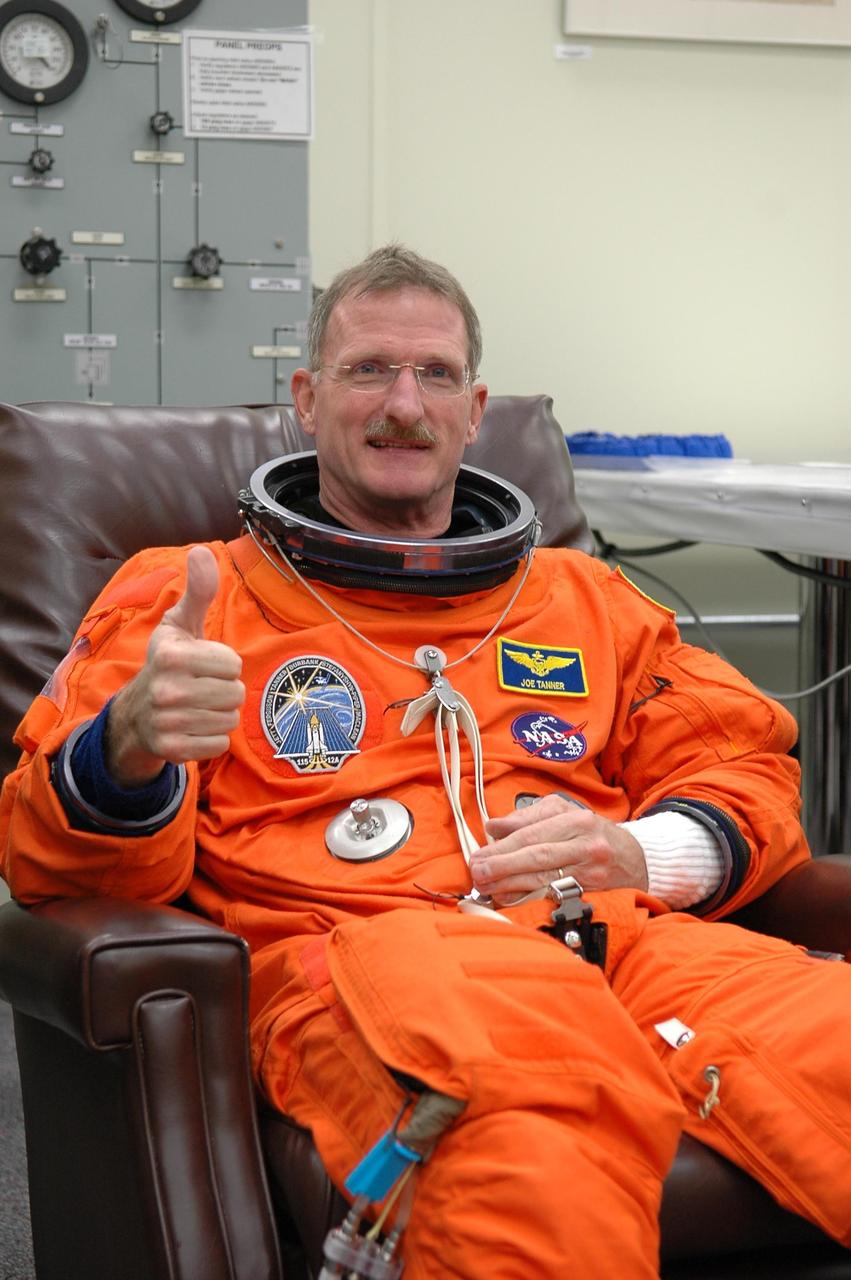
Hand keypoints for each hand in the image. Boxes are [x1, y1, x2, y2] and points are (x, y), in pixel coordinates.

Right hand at [106, 546, 244, 786]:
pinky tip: (193, 727)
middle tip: (201, 687)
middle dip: (224, 690)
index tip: (203, 664)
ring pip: (230, 719)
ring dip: (220, 714)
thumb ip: (198, 592)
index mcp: (171, 656)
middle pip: (235, 693)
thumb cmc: (168, 663)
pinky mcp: (173, 750)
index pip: (233, 664)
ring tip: (197, 706)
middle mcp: (167, 690)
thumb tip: (202, 551)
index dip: (224, 664)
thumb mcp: (180, 626)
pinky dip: (212, 738)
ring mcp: (168, 722)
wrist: (136, 715)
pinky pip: (219, 744)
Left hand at [468, 793, 647, 904]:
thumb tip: (493, 826)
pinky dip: (528, 899)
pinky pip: (554, 897)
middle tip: (477, 872)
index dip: (502, 846)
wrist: (637, 860)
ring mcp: (592, 873)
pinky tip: (509, 899)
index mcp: (577, 820)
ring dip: (509, 885)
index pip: (532, 834)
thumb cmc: (593, 834)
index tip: (479, 854)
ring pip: (544, 880)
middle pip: (537, 857)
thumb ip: (528, 817)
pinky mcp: (593, 894)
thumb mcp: (566, 814)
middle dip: (502, 866)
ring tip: (486, 886)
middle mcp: (586, 845)